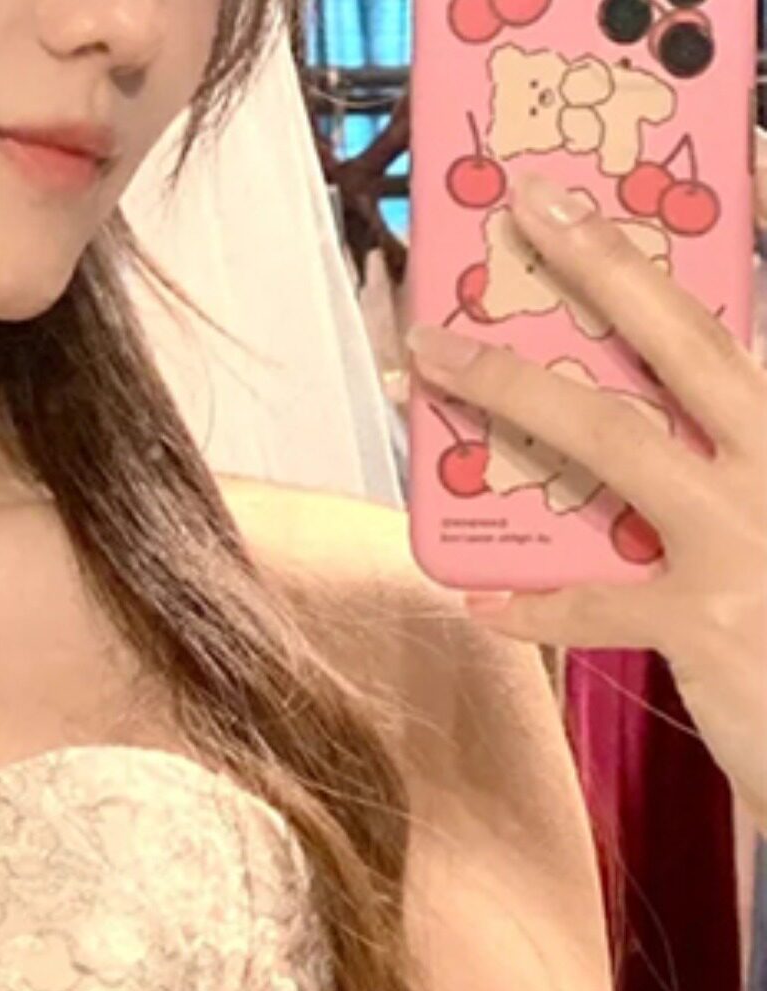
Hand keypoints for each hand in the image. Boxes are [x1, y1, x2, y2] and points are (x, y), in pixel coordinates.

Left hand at [403, 130, 766, 828]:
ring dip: (510, 398)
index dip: (659, 262)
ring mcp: (750, 536)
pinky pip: (597, 603)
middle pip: (682, 345)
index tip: (594, 199)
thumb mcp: (758, 514)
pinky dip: (532, 602)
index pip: (722, 327)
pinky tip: (475, 596)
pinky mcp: (713, 620)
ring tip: (427, 370)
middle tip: (527, 207)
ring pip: (616, 442)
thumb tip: (615, 413)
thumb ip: (713, 457)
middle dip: (600, 269)